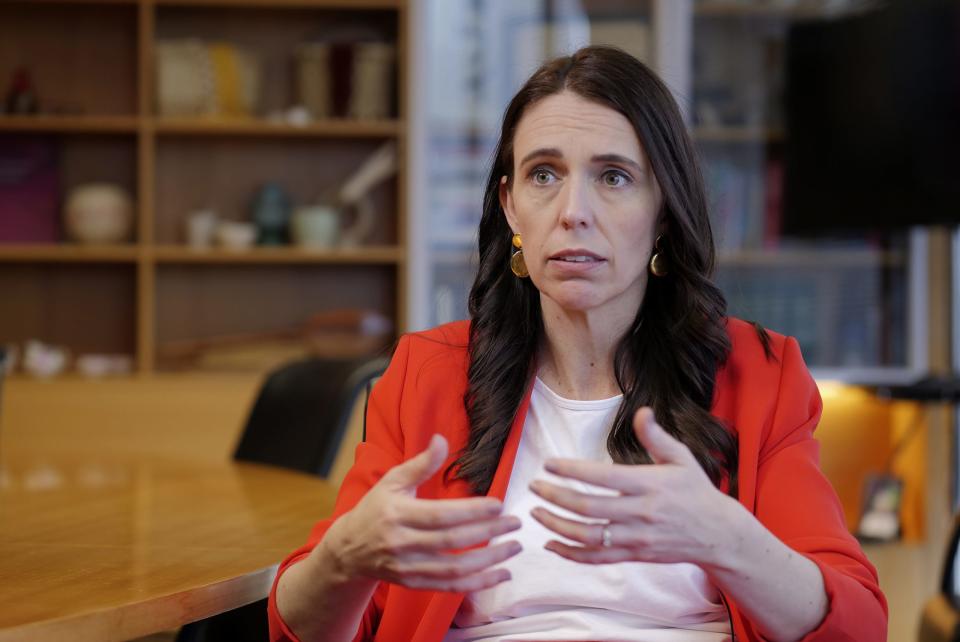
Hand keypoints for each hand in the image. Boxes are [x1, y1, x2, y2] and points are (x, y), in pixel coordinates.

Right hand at [324, 434, 521, 591]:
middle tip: (515, 524)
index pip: (440, 514)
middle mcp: (401, 543)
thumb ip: (420, 464)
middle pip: (451, 541)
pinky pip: (450, 587)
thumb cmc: (375, 508)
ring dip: (489, 561)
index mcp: (397, 513)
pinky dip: (478, 583)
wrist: (348, 550)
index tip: (498, 505)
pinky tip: (500, 574)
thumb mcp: (392, 481)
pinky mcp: (413, 584)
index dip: (471, 511)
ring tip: (513, 548)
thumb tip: (441, 440)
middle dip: (488, 533)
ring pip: (454, 568)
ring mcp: (407, 567)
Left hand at [529, 407, 742, 567]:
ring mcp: (636, 538)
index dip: (571, 471)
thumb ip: (656, 437)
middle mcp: (640, 513)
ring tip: (536, 513)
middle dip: (555, 496)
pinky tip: (551, 544)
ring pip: (588, 536)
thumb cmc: (696, 491)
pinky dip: (571, 554)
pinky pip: (598, 559)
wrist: (718, 534)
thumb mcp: (681, 458)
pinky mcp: (635, 555)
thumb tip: (642, 411)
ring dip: (557, 526)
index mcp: (648, 484)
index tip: (548, 464)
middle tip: (533, 486)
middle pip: (588, 508)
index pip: (602, 477)